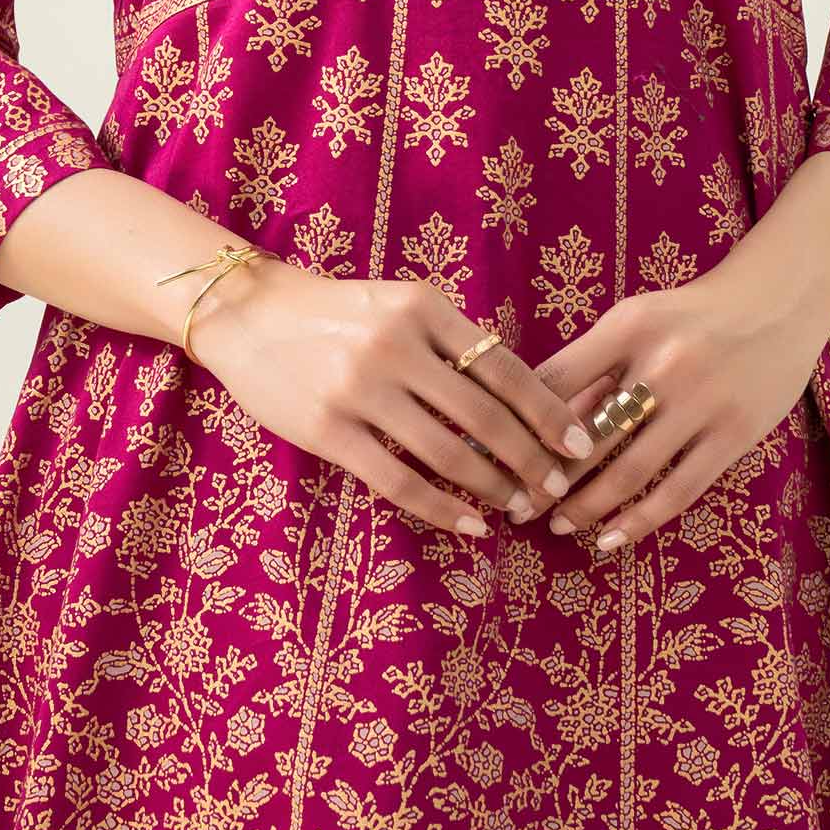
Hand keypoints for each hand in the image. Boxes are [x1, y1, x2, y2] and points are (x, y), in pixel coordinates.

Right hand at [187, 257, 595, 540]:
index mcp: (423, 307)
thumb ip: (450, 340)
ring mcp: (360, 389)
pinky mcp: (328, 430)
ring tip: (517, 508)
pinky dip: (440, 509)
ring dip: (491, 488)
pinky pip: (397, 481)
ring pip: (447, 453)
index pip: (504, 367)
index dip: (547, 412)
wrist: (250, 315)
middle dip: (529, 460)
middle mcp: (396, 345)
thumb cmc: (336, 313)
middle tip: (555, 489)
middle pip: (484, 416)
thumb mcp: (399, 304)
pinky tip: (467, 525)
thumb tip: (518, 395)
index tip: (579, 444)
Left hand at [524, 269, 829, 550]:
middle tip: (516, 507)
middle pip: (588, 436)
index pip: (556, 381)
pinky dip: (639, 520)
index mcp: (628, 327)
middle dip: (545, 479)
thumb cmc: (690, 315)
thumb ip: (593, 371)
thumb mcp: (636, 322)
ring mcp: (702, 402)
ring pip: (630, 472)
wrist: (778, 301)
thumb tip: (541, 429)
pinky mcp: (734, 435)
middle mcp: (663, 364)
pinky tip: (610, 538)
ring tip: (557, 526)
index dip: (519, 424)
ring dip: (586, 507)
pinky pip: (679, 490)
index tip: (489, 455)